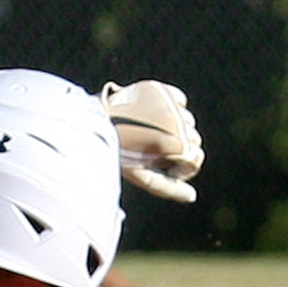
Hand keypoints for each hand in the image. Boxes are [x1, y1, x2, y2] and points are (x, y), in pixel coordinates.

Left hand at [101, 81, 203, 203]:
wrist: (91, 126)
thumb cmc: (116, 154)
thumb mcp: (142, 176)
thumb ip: (168, 188)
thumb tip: (191, 197)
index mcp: (175, 145)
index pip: (196, 158)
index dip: (183, 167)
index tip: (167, 169)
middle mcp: (176, 122)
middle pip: (193, 139)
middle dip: (178, 148)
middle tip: (153, 151)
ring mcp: (167, 104)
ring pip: (187, 119)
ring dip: (176, 128)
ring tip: (152, 134)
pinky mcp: (157, 89)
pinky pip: (179, 99)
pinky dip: (174, 106)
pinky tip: (156, 115)